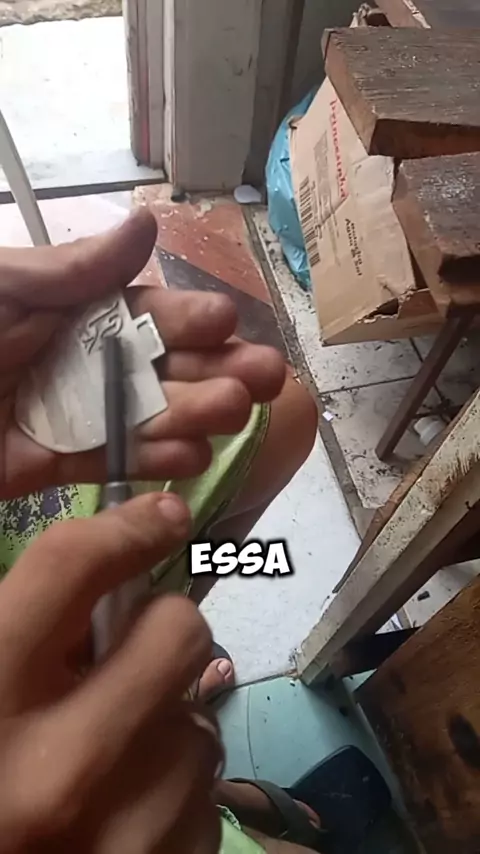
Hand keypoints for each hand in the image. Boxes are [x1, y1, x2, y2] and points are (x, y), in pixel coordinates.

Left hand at [0, 209, 285, 498]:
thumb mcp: (5, 286)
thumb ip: (77, 270)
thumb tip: (149, 223)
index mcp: (71, 310)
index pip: (143, 313)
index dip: (188, 318)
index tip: (229, 322)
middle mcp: (79, 361)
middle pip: (159, 368)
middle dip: (214, 369)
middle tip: (265, 376)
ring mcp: (69, 416)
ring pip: (145, 417)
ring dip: (195, 415)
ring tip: (238, 412)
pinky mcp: (49, 465)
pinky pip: (108, 463)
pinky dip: (152, 463)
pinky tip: (195, 459)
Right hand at [0, 491, 221, 852]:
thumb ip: (23, 636)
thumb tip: (109, 593)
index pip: (68, 570)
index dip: (123, 530)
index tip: (161, 517)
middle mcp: (55, 771)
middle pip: (176, 633)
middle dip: (166, 627)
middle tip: (140, 647)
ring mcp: (120, 834)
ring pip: (200, 725)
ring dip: (168, 726)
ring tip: (118, 753)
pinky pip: (206, 798)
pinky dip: (176, 792)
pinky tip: (130, 810)